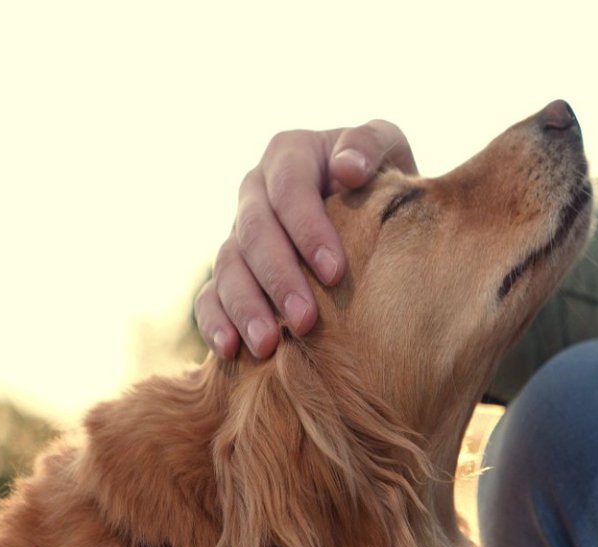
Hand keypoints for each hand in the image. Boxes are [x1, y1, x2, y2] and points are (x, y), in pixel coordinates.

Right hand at [196, 121, 416, 358]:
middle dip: (278, 278)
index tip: (335, 272)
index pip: (289, 188)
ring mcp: (239, 233)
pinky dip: (215, 322)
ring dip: (245, 307)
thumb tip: (348, 168)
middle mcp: (256, 191)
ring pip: (228, 267)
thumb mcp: (387, 148)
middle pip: (254, 233)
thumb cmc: (383, 179)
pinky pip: (210, 296)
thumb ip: (370, 144)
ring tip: (268, 346)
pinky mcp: (231, 272)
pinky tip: (231, 351)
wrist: (374, 214)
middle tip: (305, 320)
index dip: (308, 229)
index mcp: (289, 155)